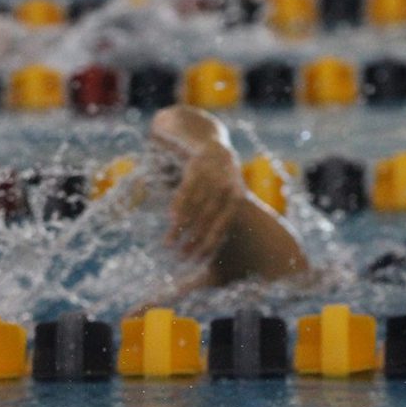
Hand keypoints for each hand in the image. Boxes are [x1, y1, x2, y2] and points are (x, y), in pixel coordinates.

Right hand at [167, 144, 243, 263]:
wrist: (214, 146)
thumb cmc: (221, 179)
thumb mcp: (230, 195)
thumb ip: (223, 217)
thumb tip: (211, 249)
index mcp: (237, 198)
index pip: (222, 227)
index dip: (209, 245)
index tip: (197, 260)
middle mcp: (225, 188)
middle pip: (206, 221)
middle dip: (192, 241)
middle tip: (181, 257)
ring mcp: (209, 178)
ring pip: (193, 209)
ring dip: (179, 229)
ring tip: (169, 244)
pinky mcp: (195, 169)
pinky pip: (184, 193)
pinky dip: (177, 208)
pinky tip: (170, 221)